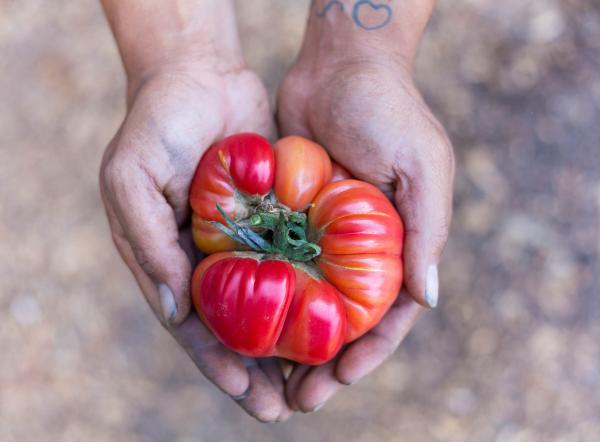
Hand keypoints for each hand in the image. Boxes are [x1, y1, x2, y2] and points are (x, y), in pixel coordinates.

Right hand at [100, 62, 291, 421]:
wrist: (199, 73)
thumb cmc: (156, 123)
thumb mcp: (131, 178)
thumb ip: (146, 243)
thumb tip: (172, 312)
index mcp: (171, 261)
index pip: (194, 325)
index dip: (218, 363)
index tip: (247, 395)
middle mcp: (210, 259)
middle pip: (238, 326)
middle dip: (260, 370)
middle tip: (290, 406)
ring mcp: (247, 240)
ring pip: (272, 302)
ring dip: (291, 342)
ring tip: (320, 379)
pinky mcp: (279, 216)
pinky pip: (297, 258)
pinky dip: (312, 289)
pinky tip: (336, 315)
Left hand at [277, 54, 453, 409]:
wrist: (338, 65)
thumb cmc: (389, 109)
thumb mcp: (422, 166)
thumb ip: (427, 231)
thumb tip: (429, 299)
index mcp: (398, 243)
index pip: (388, 314)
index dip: (368, 353)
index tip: (340, 380)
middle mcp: (360, 248)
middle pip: (342, 320)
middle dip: (323, 363)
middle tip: (296, 399)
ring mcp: (322, 236)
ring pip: (306, 302)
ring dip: (289, 343)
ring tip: (266, 380)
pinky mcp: (289, 218)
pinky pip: (276, 265)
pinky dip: (264, 297)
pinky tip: (242, 326)